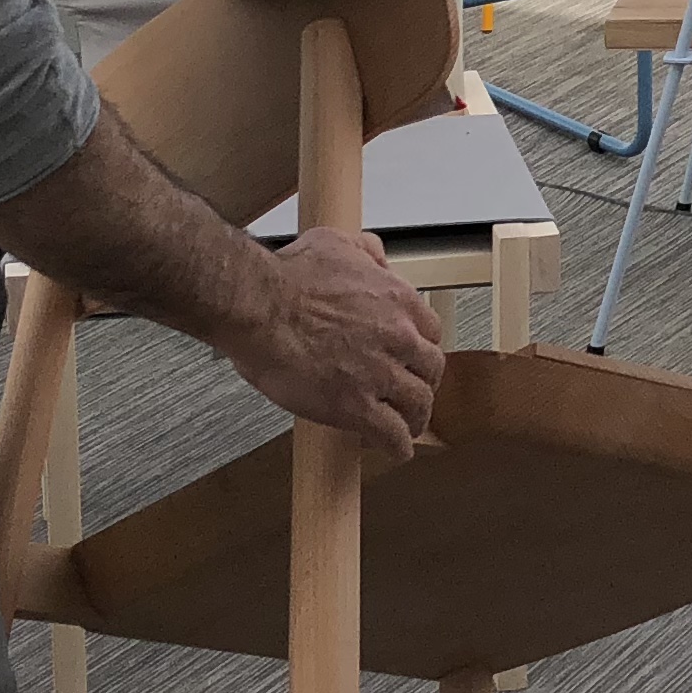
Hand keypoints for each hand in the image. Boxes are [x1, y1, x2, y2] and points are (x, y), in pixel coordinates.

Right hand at [218, 226, 443, 460]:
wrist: (260, 306)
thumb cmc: (288, 278)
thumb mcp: (336, 243)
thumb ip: (366, 251)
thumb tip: (376, 255)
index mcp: (397, 300)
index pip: (430, 331)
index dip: (421, 349)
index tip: (413, 359)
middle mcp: (397, 337)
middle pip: (431, 370)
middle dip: (423, 384)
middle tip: (412, 393)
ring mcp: (380, 374)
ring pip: (418, 404)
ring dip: (414, 418)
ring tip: (406, 427)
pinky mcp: (356, 407)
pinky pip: (391, 434)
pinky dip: (396, 446)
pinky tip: (394, 449)